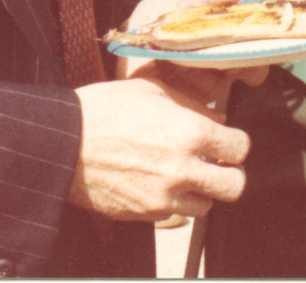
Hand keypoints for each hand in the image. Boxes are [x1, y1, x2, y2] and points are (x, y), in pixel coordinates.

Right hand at [73, 0, 261, 221]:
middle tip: (217, 163)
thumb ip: (193, 104)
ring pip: (206, 206)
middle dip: (230, 174)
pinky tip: (158, 181)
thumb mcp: (154, 91)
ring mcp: (164, 197)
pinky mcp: (145, 215)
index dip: (235, 143)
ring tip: (185, 173)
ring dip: (201, 190)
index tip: (227, 141)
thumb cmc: (107, 109)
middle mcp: (182, 169)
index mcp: (189, 132)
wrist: (66, 142)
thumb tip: (218, 119)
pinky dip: (173, 201)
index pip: (239, 148)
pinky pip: (174, 214)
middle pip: (234, 186)